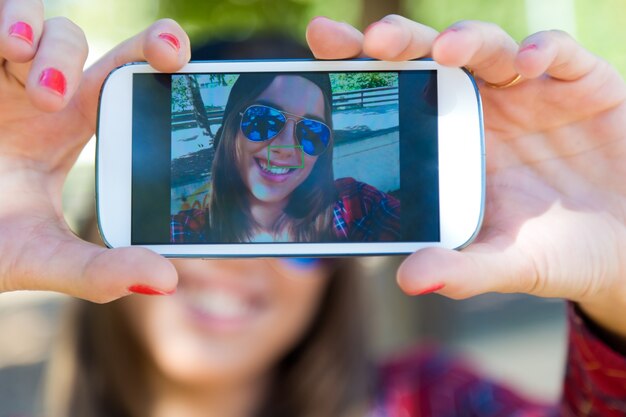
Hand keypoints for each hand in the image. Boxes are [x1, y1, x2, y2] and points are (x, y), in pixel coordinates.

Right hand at [0, 0, 190, 301]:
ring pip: (49, 27)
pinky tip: (11, 49)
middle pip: (116, 52)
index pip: (129, 86)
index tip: (188, 69)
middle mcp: (45, 93)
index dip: (161, 68)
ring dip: (55, 49)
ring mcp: (4, 74)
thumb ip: (98, 270)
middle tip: (170, 53)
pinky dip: (9, 20)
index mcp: (74, 128)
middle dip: (146, 41)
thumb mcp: (42, 258)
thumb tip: (167, 280)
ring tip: (45, 92)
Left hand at [306, 16, 625, 335]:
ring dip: (465, 42)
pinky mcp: (581, 84)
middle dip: (398, 42)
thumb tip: (408, 279)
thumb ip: (461, 268)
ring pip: (486, 48)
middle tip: (372, 42)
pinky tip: (527, 63)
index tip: (319, 50)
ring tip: (446, 52)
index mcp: (451, 143)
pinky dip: (541, 51)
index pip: (397, 95)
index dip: (360, 69)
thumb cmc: (558, 250)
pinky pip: (557, 55)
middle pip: (429, 58)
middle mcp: (481, 109)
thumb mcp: (508, 263)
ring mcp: (529, 93)